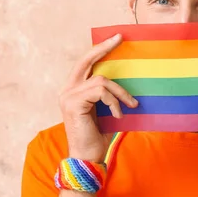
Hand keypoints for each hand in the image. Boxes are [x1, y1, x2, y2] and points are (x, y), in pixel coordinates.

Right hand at [59, 34, 137, 161]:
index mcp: (73, 90)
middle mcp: (67, 90)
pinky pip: (100, 92)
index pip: (85, 63)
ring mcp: (68, 96)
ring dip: (120, 93)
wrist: (88, 158)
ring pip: (101, 80)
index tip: (115, 38)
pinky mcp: (73, 103)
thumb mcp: (106, 111)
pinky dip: (114, 102)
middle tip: (119, 38)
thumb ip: (108, 95)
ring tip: (130, 106)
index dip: (99, 50)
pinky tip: (118, 115)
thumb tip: (128, 79)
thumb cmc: (98, 137)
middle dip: (103, 48)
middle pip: (85, 60)